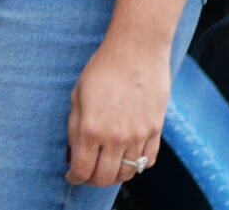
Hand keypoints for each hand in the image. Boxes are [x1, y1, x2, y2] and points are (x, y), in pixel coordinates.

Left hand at [66, 38, 171, 187]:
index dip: (75, 177)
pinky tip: (129, 157)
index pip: (82, 170)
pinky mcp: (156, 129)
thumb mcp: (77, 95)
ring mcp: (138, 135)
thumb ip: (74, 127)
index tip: (72, 175)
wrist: (136, 48)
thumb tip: (73, 153)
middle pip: (105, 178)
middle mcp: (116, 137)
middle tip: (89, 173)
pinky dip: (138, 165)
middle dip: (93, 180)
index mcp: (91, 129)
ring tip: (108, 166)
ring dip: (115, 174)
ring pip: (128, 172)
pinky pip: (148, 161)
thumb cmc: (103, 67)